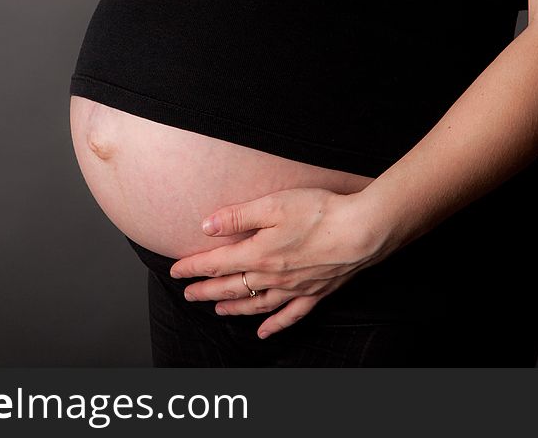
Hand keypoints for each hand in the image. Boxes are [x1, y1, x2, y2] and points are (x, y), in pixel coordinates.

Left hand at [169, 187, 390, 338]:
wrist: (362, 232)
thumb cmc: (319, 213)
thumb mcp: (272, 205)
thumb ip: (237, 217)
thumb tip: (205, 226)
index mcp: (257, 254)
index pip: (215, 264)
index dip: (193, 268)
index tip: (176, 271)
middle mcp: (272, 276)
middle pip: (230, 287)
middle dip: (206, 291)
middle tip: (188, 295)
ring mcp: (293, 288)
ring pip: (255, 305)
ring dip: (233, 309)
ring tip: (217, 311)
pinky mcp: (315, 293)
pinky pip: (289, 315)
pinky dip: (274, 326)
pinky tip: (264, 333)